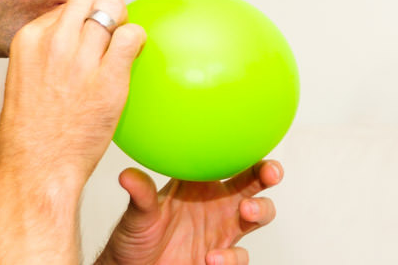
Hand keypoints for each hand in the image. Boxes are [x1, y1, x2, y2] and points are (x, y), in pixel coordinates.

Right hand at [0, 0, 144, 183]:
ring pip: (113, 8)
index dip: (83, 13)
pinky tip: (134, 54)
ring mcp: (81, 59)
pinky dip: (138, 40)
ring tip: (122, 44)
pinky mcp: (108, 79)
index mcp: (30, 37)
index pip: (67, 1)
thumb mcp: (26, 72)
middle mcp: (55, 42)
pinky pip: (132, 37)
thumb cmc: (33, 126)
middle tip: (112, 24)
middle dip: (106, 3)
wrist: (37, 166)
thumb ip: (48, 46)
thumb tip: (75, 26)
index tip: (89, 30)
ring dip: (123, 22)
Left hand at [96, 160, 282, 264]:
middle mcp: (216, 203)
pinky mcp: (220, 258)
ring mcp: (221, 230)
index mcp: (199, 183)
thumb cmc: (135, 237)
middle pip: (253, 183)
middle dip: (267, 173)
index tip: (252, 143)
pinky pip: (238, 255)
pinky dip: (231, 257)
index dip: (244, 150)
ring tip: (246, 211)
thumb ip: (140, 196)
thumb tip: (127, 176)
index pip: (227, 161)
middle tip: (270, 173)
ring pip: (257, 214)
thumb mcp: (137, 215)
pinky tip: (212, 258)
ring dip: (259, 210)